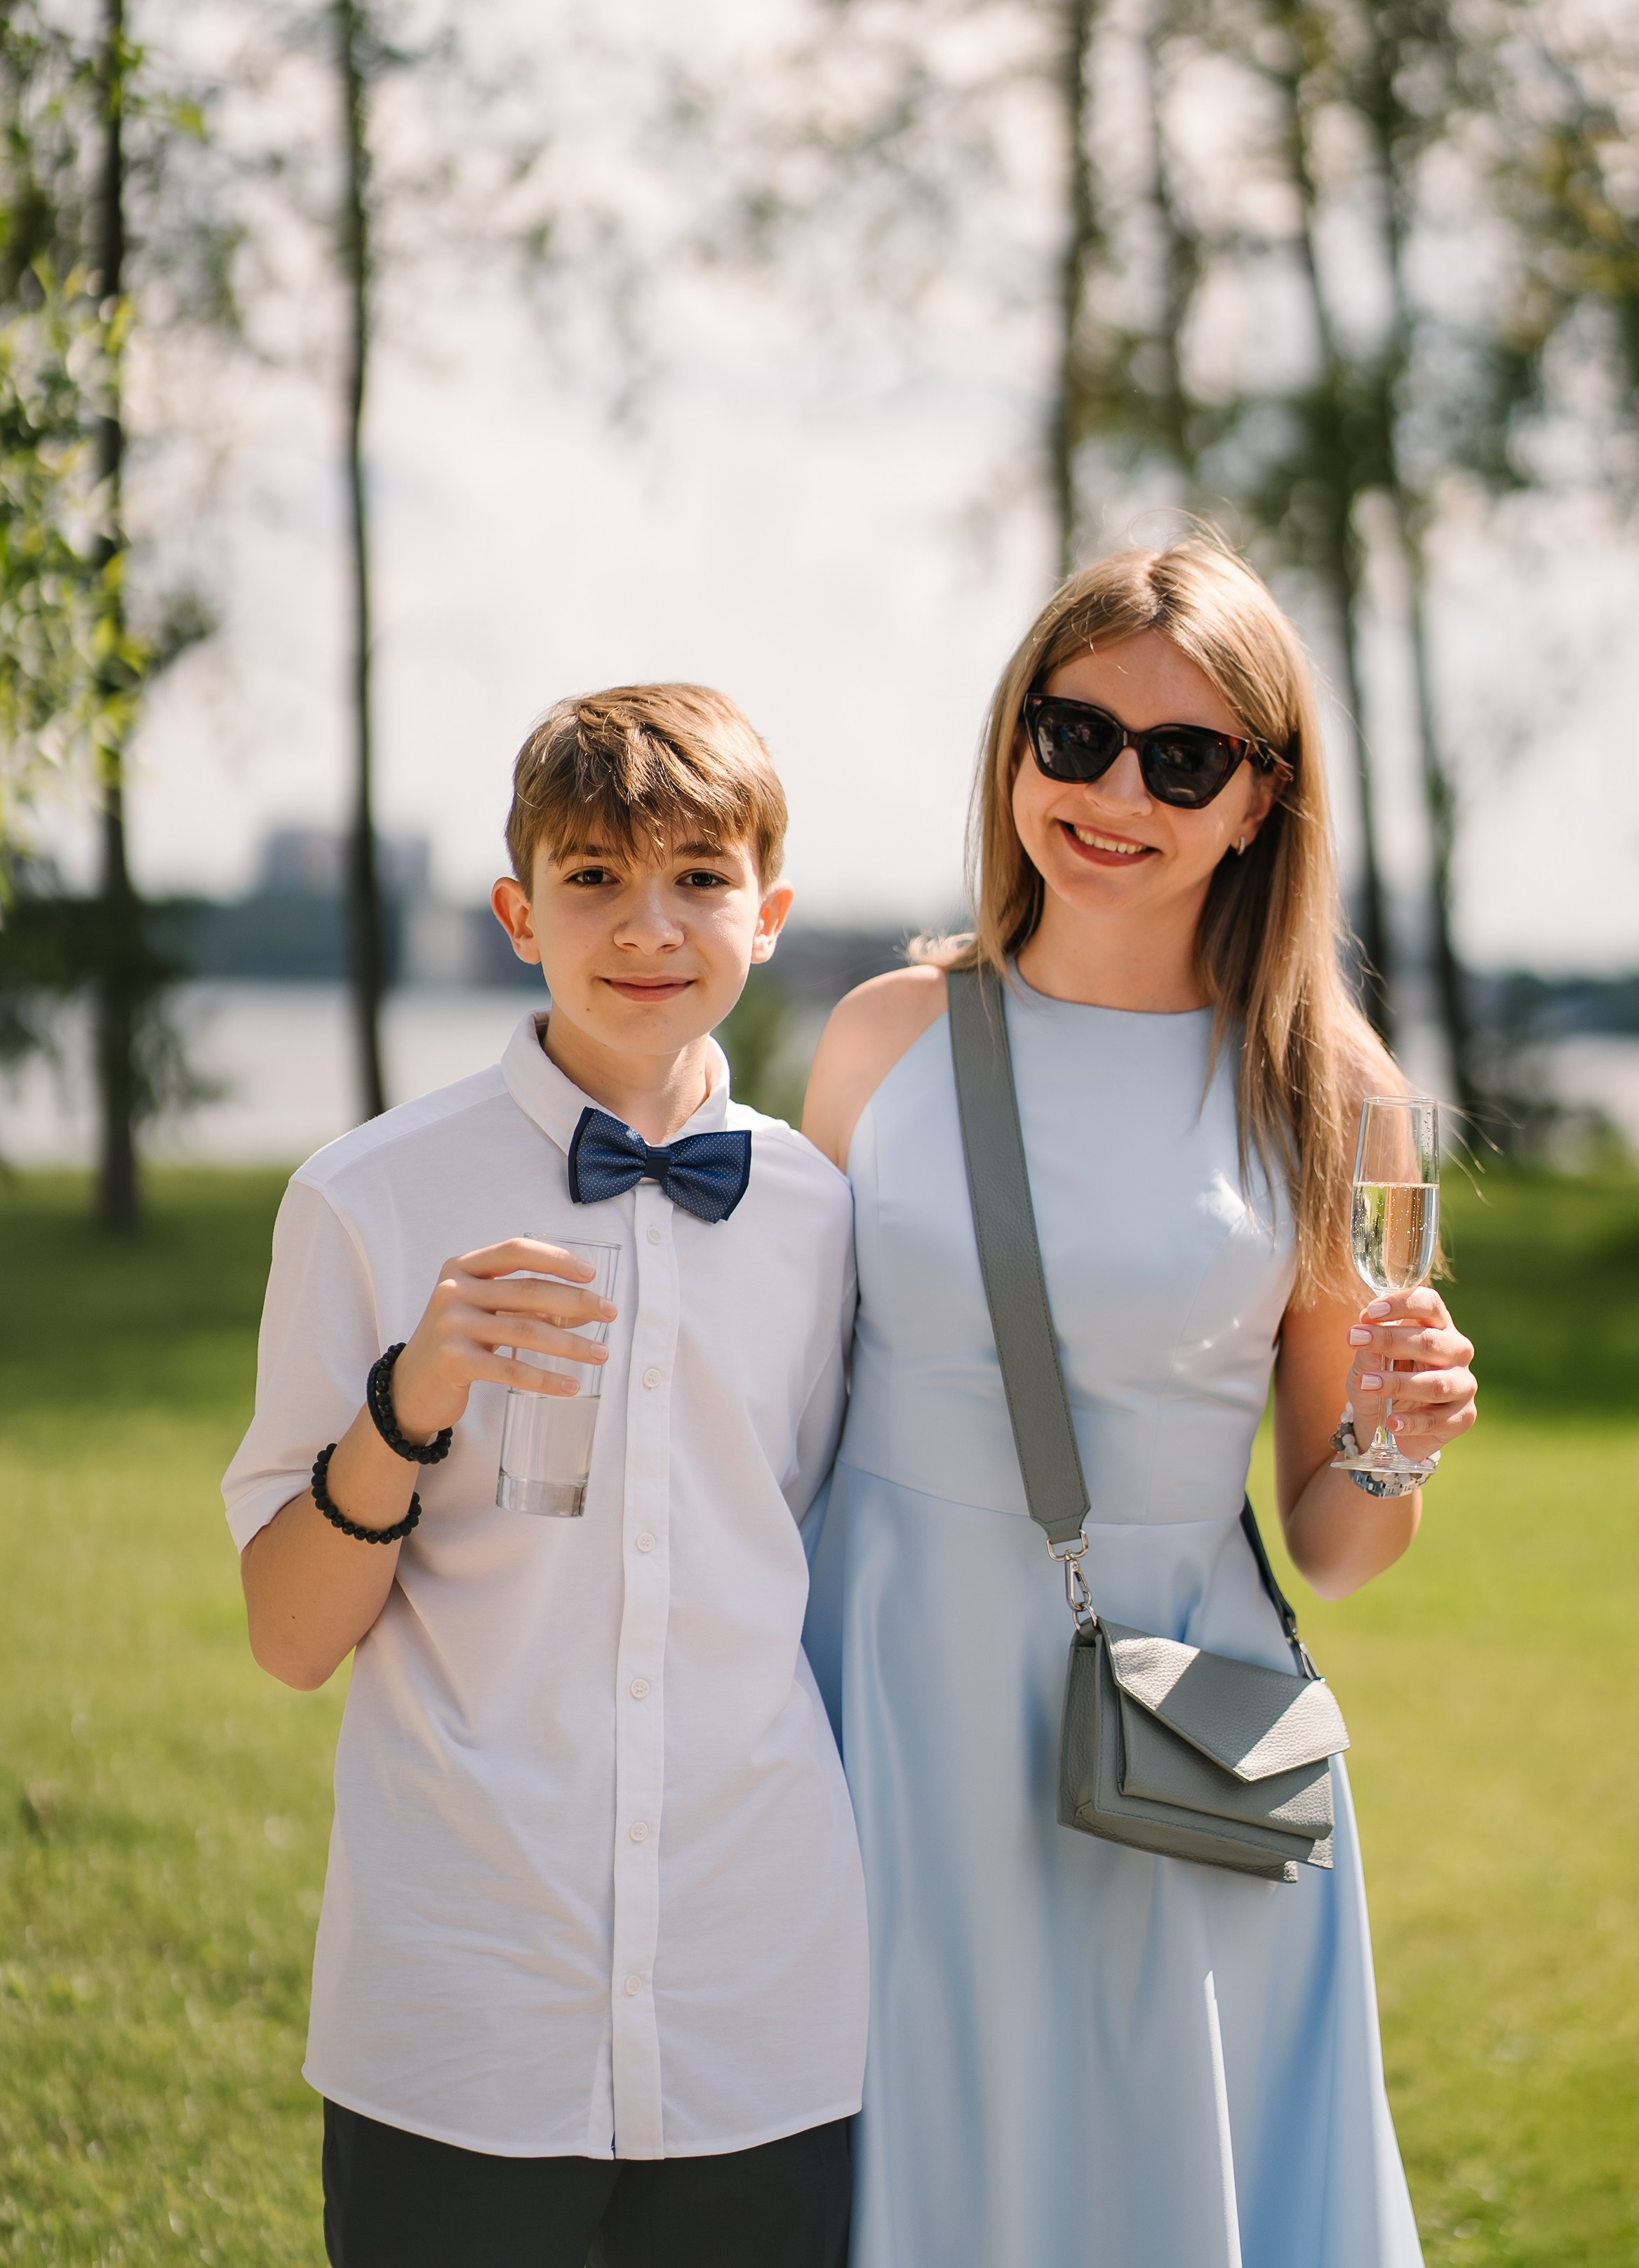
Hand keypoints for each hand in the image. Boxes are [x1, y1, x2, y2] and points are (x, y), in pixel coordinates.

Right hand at [391, 1239, 617, 1437]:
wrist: (411, 1385)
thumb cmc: (458, 1341)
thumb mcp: (483, 1310)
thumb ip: (523, 1302)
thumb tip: (585, 1307)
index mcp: (462, 1267)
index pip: (516, 1251)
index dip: (556, 1258)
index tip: (591, 1274)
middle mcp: (454, 1290)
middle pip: (529, 1291)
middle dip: (576, 1302)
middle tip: (610, 1314)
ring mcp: (451, 1325)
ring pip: (526, 1330)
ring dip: (571, 1344)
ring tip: (601, 1353)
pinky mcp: (453, 1360)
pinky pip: (511, 1368)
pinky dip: (545, 1378)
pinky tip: (571, 1385)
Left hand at [1345, 1287, 1476, 1459]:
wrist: (1388, 1424)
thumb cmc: (1380, 1381)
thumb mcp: (1366, 1365)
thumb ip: (1367, 1351)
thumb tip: (1363, 1333)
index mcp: (1436, 1326)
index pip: (1429, 1304)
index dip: (1402, 1304)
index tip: (1370, 1311)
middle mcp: (1456, 1351)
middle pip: (1430, 1341)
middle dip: (1390, 1339)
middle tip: (1355, 1339)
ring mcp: (1463, 1384)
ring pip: (1436, 1383)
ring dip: (1398, 1383)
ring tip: (1366, 1383)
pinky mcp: (1463, 1416)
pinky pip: (1439, 1419)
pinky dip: (1413, 1422)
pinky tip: (1391, 1422)